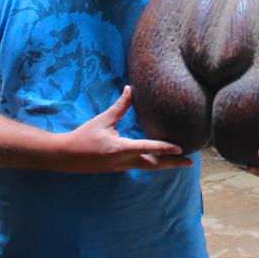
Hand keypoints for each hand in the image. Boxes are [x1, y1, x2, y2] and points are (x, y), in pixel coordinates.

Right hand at [58, 86, 193, 173]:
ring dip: (165, 165)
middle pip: (154, 164)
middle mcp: (124, 161)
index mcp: (120, 148)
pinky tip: (160, 161)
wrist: (67, 156)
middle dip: (172, 164)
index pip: (147, 148)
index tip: (180, 149)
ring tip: (181, 163)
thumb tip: (130, 89)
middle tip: (190, 162)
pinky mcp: (119, 168)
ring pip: (148, 167)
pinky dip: (153, 164)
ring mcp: (122, 167)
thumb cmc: (85, 136)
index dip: (164, 148)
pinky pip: (141, 166)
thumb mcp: (103, 120)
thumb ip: (120, 107)